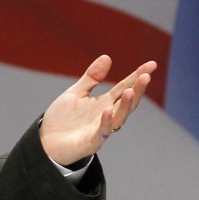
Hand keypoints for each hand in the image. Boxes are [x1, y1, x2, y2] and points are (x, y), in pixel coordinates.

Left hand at [40, 55, 156, 165]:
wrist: (47, 142)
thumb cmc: (63, 118)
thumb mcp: (76, 93)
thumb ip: (92, 77)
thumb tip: (107, 57)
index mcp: (105, 103)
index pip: (125, 87)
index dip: (137, 76)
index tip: (152, 64)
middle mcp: (107, 115)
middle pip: (127, 102)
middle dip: (137, 90)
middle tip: (146, 76)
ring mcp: (101, 129)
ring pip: (119, 117)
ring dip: (125, 105)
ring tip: (130, 91)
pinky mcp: (91, 142)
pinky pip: (101, 132)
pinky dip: (106, 122)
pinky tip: (107, 110)